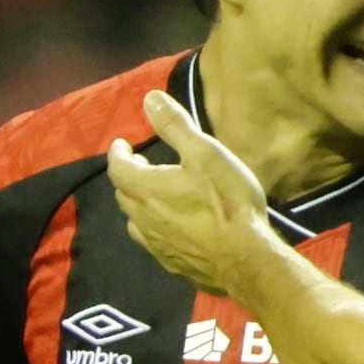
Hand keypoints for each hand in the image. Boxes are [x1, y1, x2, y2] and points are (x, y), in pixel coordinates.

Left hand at [103, 95, 282, 290]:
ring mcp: (157, 245)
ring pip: (135, 221)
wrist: (246, 259)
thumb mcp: (205, 153)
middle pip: (123, 194)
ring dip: (139, 205)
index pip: (118, 167)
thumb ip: (175, 125)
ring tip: (154, 197)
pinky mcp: (173, 265)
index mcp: (147, 188)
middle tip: (141, 165)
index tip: (123, 144)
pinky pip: (153, 243)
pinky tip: (172, 229)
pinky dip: (154, 229)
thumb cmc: (227, 201)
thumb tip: (149, 99)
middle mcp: (144, 218)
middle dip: (128, 177)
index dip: (117, 153)